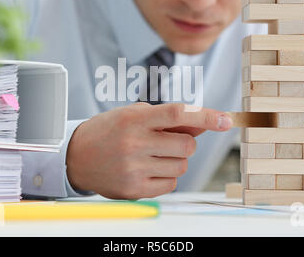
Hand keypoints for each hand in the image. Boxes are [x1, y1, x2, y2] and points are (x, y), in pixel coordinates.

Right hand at [66, 103, 232, 199]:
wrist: (77, 156)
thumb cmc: (108, 131)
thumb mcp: (134, 114)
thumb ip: (168, 119)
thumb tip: (204, 123)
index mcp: (134, 119)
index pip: (178, 114)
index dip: (206, 115)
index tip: (226, 119)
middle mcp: (134, 143)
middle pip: (187, 145)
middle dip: (184, 142)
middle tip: (166, 140)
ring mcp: (134, 169)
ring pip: (181, 166)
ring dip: (175, 159)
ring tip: (152, 155)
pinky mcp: (134, 189)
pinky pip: (171, 184)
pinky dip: (166, 176)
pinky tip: (148, 169)